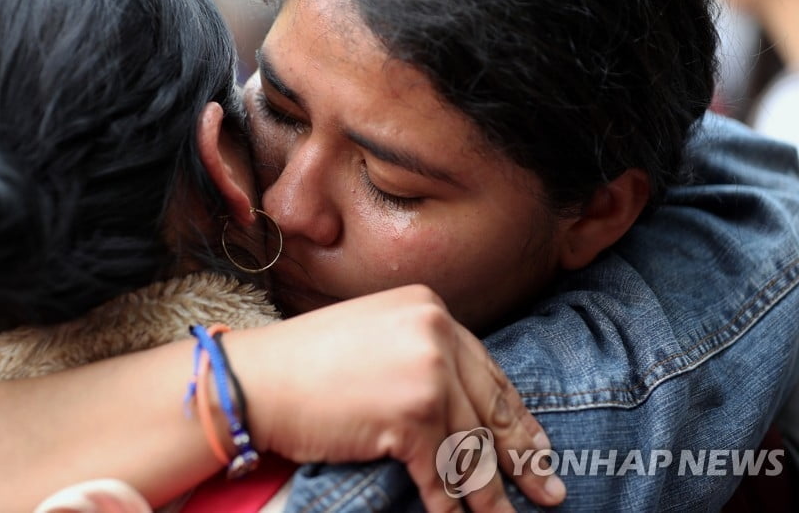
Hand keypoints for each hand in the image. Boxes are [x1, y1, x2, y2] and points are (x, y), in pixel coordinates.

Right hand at [226, 285, 565, 512]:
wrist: (253, 378)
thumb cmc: (304, 363)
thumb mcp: (375, 336)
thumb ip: (421, 353)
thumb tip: (463, 403)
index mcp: (430, 309)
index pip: (486, 370)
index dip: (514, 415)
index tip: (536, 445)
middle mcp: (436, 333)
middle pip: (491, 407)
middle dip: (522, 456)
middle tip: (549, 488)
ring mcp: (427, 373)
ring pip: (471, 448)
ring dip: (490, 494)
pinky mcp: (411, 416)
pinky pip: (443, 474)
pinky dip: (453, 507)